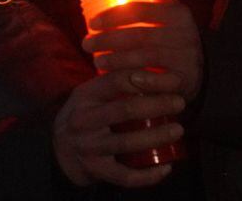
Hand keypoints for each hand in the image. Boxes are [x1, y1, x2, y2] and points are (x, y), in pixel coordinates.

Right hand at [53, 68, 184, 187]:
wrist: (61, 149)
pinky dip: (147, 175)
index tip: (174, 80)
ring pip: (127, 142)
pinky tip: (166, 167)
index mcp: (85, 95)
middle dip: (158, 105)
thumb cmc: (87, 114)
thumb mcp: (93, 93)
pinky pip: (124, 175)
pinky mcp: (94, 169)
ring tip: (178, 129)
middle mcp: (83, 119)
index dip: (150, 79)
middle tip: (180, 103)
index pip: (119, 80)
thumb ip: (116, 81)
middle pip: (125, 109)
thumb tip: (157, 66)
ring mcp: (88, 146)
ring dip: (157, 136)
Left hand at [82, 0, 203, 101]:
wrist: (199, 72)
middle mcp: (186, 34)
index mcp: (178, 14)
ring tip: (97, 61)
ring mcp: (187, 58)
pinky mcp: (186, 80)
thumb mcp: (171, 18)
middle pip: (139, 35)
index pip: (140, 10)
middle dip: (108, 40)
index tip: (91, 23)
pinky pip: (159, 80)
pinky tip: (122, 80)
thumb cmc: (173, 41)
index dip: (113, 16)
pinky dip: (140, 80)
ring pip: (146, 57)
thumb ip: (162, 2)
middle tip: (87, 45)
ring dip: (117, 60)